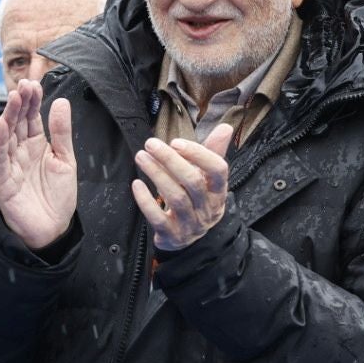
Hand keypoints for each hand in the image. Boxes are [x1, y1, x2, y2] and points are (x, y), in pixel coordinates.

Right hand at [0, 80, 77, 251]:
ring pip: (7, 136)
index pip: (31, 117)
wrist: (52, 230)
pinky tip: (0, 126)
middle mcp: (21, 152)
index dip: (32, 101)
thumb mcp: (66, 160)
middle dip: (19, 103)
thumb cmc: (58, 197)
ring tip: (12, 98)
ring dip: (8, 116)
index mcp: (36, 145)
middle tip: (23, 86)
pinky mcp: (3, 181)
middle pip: (18, 122)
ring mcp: (10, 165)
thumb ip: (62, 133)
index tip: (33, 84)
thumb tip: (61, 101)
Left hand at [131, 127, 232, 250]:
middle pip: (193, 182)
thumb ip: (213, 151)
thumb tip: (226, 127)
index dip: (199, 154)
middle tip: (151, 143)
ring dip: (156, 174)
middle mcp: (208, 209)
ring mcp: (191, 224)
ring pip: (176, 198)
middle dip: (170, 160)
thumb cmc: (196, 198)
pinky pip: (159, 218)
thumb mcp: (206, 177)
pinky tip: (137, 184)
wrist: (187, 236)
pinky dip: (146, 201)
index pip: (218, 170)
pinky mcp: (172, 236)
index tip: (175, 142)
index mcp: (219, 191)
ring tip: (141, 156)